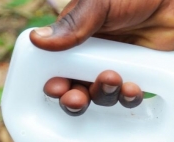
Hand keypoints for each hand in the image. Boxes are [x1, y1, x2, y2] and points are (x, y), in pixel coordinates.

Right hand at [33, 0, 173, 114]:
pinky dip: (127, 97)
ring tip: (112, 80)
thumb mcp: (98, 4)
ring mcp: (114, 68)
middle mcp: (91, 58)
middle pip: (76, 91)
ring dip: (103, 96)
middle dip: (74, 101)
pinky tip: (131, 88)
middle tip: (77, 100)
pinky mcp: (137, 76)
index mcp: (74, 40)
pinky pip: (127, 97)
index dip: (55, 84)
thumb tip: (37, 40)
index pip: (56, 69)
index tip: (57, 89)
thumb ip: (71, 25)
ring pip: (102, 97)